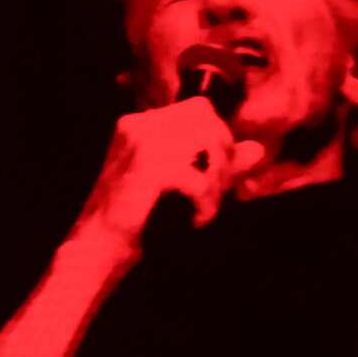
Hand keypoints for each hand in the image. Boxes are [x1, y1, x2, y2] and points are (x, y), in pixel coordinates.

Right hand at [74, 94, 264, 250]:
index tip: (220, 175)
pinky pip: (197, 177)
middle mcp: (139, 125)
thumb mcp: (187, 189)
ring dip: (215, 181)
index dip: (220, 138)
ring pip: (204, 143)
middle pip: (204, 117)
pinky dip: (205, 202)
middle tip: (215, 193)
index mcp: (141, 124)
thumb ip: (219, 167)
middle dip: (221, 154)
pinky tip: (196, 222)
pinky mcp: (146, 168)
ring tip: (205, 210)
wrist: (100, 248)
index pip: (199, 109)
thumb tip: (257, 149)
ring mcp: (141, 142)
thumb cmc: (141, 221)